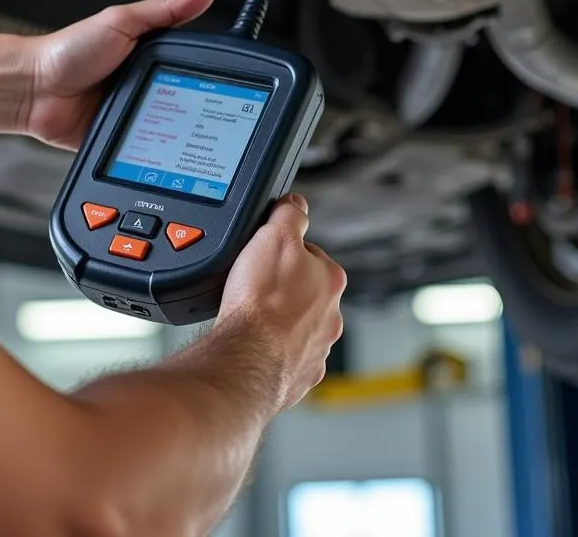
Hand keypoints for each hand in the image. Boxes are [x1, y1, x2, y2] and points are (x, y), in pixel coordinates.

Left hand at [23, 0, 215, 149]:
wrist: (32, 90)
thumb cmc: (67, 51)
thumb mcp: (121, 21)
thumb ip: (164, 10)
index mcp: (148, 54)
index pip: (190, 64)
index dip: (210, 72)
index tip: (231, 80)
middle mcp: (142, 84)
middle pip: (184, 99)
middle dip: (195, 109)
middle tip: (209, 114)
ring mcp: (131, 113)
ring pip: (168, 129)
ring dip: (175, 133)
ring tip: (187, 135)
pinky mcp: (120, 141)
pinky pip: (145, 151)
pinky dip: (153, 153)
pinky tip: (163, 152)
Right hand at [216, 194, 345, 410]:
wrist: (246, 357)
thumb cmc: (260, 302)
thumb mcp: (273, 236)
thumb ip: (289, 215)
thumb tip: (296, 203)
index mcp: (330, 279)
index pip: (310, 254)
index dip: (284, 252)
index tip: (265, 258)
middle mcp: (331, 315)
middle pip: (305, 291)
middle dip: (283, 289)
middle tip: (255, 287)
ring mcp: (317, 348)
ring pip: (297, 325)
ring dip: (279, 321)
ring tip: (252, 316)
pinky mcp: (299, 375)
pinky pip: (287, 357)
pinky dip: (273, 350)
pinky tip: (255, 343)